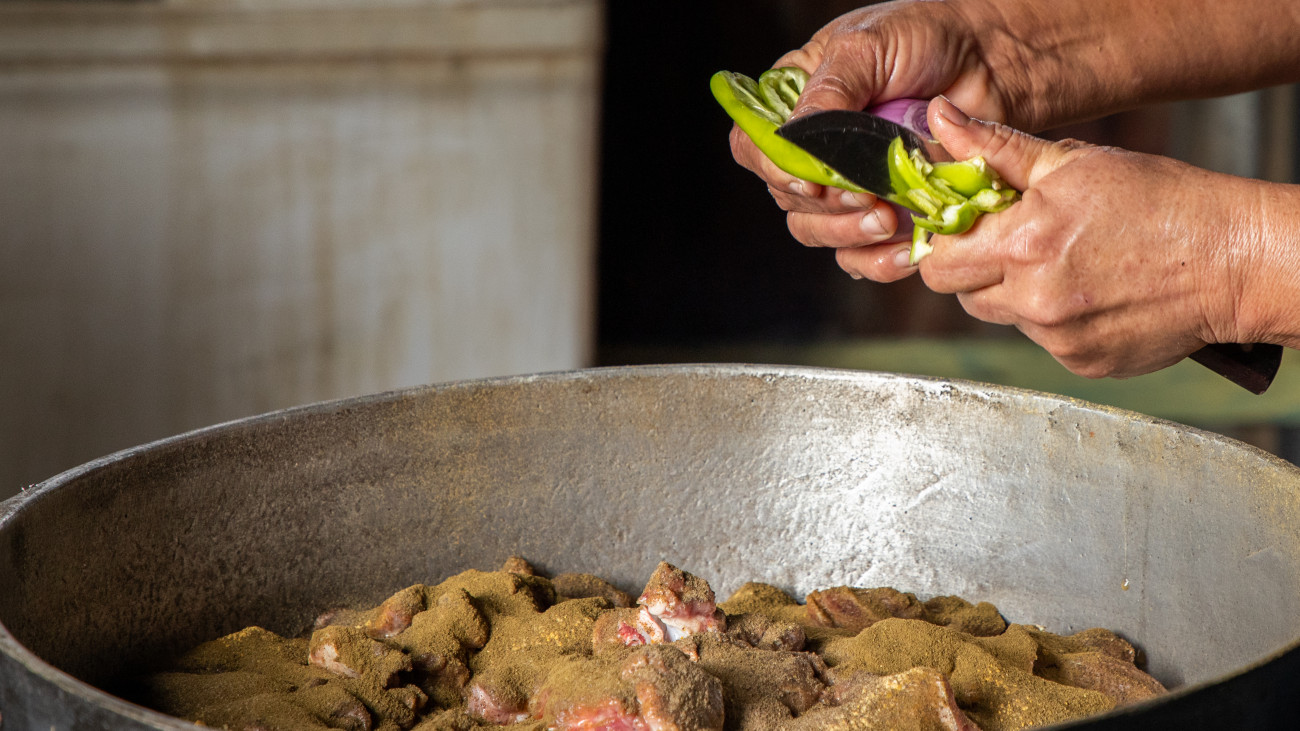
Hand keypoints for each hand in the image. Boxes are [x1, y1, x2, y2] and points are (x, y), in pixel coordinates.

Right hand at [727, 1, 1025, 280]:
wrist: (995, 59)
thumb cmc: (927, 36)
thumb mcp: (865, 48)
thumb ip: (826, 96)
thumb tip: (794, 145)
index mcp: (796, 104)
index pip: (754, 147)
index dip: (774, 170)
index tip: (810, 181)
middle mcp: (815, 148)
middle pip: (787, 199)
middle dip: (824, 206)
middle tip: (865, 197)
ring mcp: (850, 183)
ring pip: (818, 231)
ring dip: (848, 234)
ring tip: (888, 219)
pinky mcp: (887, 211)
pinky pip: (862, 254)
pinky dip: (878, 260)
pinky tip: (906, 251)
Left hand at [913, 97, 1262, 378]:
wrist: (1231, 259)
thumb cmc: (1159, 201)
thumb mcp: (1072, 162)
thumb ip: (996, 149)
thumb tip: (940, 120)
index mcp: (1023, 243)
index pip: (939, 260)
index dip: (948, 241)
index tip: (969, 227)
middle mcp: (1033, 298)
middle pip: (960, 294)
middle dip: (974, 269)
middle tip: (1012, 244)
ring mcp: (1057, 337)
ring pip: (1000, 317)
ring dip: (1013, 293)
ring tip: (1062, 264)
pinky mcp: (1081, 362)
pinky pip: (1041, 341)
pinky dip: (1053, 319)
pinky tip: (1090, 292)